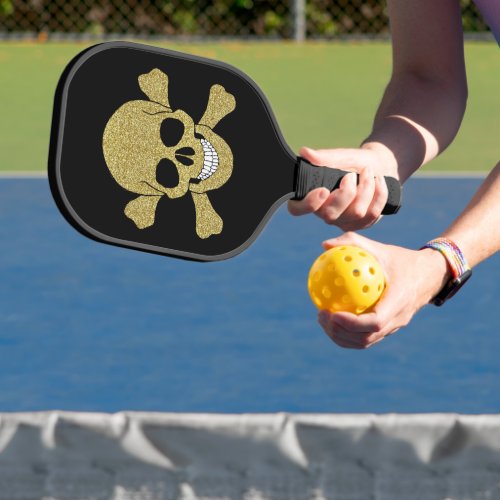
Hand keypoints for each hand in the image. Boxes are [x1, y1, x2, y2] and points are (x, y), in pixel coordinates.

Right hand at [288, 145, 396, 230]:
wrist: (379, 166)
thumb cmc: (354, 162)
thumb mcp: (341, 156)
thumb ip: (324, 157)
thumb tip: (304, 152)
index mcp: (312, 196)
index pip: (297, 209)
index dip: (308, 204)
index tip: (323, 190)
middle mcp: (324, 212)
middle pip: (330, 215)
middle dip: (346, 193)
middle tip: (351, 174)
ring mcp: (343, 221)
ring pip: (355, 213)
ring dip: (366, 188)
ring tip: (368, 172)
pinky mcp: (361, 224)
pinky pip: (372, 214)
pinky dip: (379, 194)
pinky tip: (379, 181)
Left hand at [316, 232, 450, 348]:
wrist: (429, 275)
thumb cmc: (401, 259)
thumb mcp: (380, 248)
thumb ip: (353, 243)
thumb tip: (325, 245)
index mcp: (399, 301)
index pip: (375, 322)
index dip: (352, 323)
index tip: (332, 313)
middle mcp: (398, 319)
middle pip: (366, 338)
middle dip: (340, 332)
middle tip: (321, 315)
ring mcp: (394, 327)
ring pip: (365, 342)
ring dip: (341, 336)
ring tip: (322, 319)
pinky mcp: (389, 329)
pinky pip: (366, 337)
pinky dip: (347, 334)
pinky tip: (332, 318)